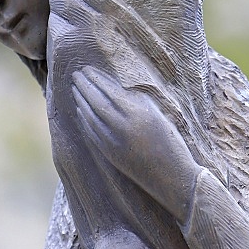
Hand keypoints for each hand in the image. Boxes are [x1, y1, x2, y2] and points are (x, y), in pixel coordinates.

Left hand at [72, 66, 199, 224]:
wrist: (173, 179)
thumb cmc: (173, 143)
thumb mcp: (159, 116)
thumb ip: (137, 101)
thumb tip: (116, 86)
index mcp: (138, 114)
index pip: (109, 91)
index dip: (96, 79)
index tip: (87, 69)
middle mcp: (122, 128)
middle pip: (96, 102)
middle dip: (84, 87)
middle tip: (76, 75)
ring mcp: (113, 143)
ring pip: (90, 117)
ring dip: (81, 101)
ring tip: (75, 89)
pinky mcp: (110, 155)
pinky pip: (92, 132)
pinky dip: (84, 119)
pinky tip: (81, 110)